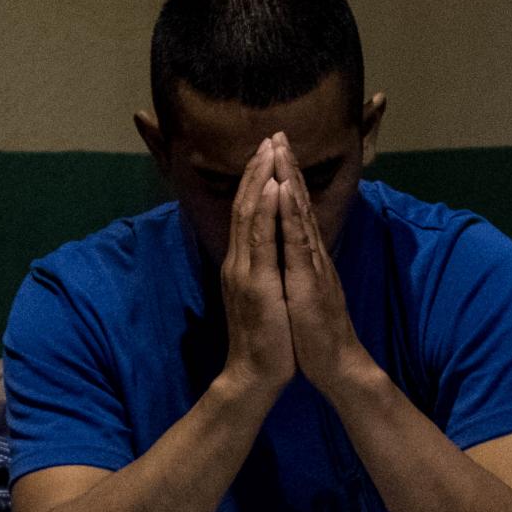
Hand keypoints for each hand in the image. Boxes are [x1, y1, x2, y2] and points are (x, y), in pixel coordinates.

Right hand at [215, 136, 295, 407]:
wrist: (255, 374)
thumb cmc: (266, 339)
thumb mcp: (263, 296)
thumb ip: (261, 270)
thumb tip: (266, 250)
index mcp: (242, 264)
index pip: (247, 212)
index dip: (256, 181)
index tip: (266, 152)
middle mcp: (238, 261)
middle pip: (246, 205)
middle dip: (257, 170)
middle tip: (269, 137)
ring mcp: (245, 271)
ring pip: (251, 215)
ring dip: (261, 180)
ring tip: (270, 150)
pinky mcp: (257, 283)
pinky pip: (261, 240)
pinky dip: (267, 211)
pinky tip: (273, 188)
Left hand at [271, 135, 373, 398]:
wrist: (335, 364)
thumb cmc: (314, 331)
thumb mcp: (301, 290)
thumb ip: (297, 265)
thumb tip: (289, 245)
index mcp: (304, 256)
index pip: (291, 208)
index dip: (283, 178)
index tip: (274, 149)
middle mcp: (310, 254)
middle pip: (296, 202)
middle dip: (286, 166)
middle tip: (277, 134)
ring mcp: (311, 264)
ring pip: (298, 214)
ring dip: (288, 180)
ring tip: (280, 150)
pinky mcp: (309, 280)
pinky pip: (298, 242)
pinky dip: (290, 215)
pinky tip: (284, 193)